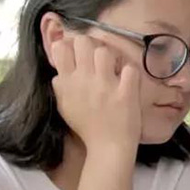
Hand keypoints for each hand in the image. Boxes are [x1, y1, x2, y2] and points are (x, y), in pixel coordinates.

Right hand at [50, 35, 141, 152]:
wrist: (108, 147)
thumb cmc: (87, 127)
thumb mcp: (64, 107)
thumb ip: (60, 87)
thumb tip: (59, 71)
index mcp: (67, 83)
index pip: (61, 47)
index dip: (70, 44)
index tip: (77, 52)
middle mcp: (85, 81)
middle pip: (84, 42)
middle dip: (90, 45)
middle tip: (96, 57)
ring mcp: (106, 86)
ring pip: (105, 51)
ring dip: (111, 57)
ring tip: (113, 68)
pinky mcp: (126, 92)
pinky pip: (129, 69)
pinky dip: (130, 72)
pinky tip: (127, 79)